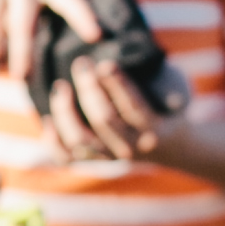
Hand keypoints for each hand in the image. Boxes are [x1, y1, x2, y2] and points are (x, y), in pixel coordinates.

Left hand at [44, 46, 198, 166]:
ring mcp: (109, 157)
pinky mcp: (93, 161)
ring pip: (78, 139)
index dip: (117, 85)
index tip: (104, 64)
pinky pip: (65, 157)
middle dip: (89, 88)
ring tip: (60, 86)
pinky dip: (52, 140)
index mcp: (153, 130)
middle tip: (80, 63)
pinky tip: (48, 118)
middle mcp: (130, 147)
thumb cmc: (167, 105)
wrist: (170, 145)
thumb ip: (166, 79)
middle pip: (103, 120)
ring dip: (64, 111)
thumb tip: (144, 64)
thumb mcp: (176, 89)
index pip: (133, 107)